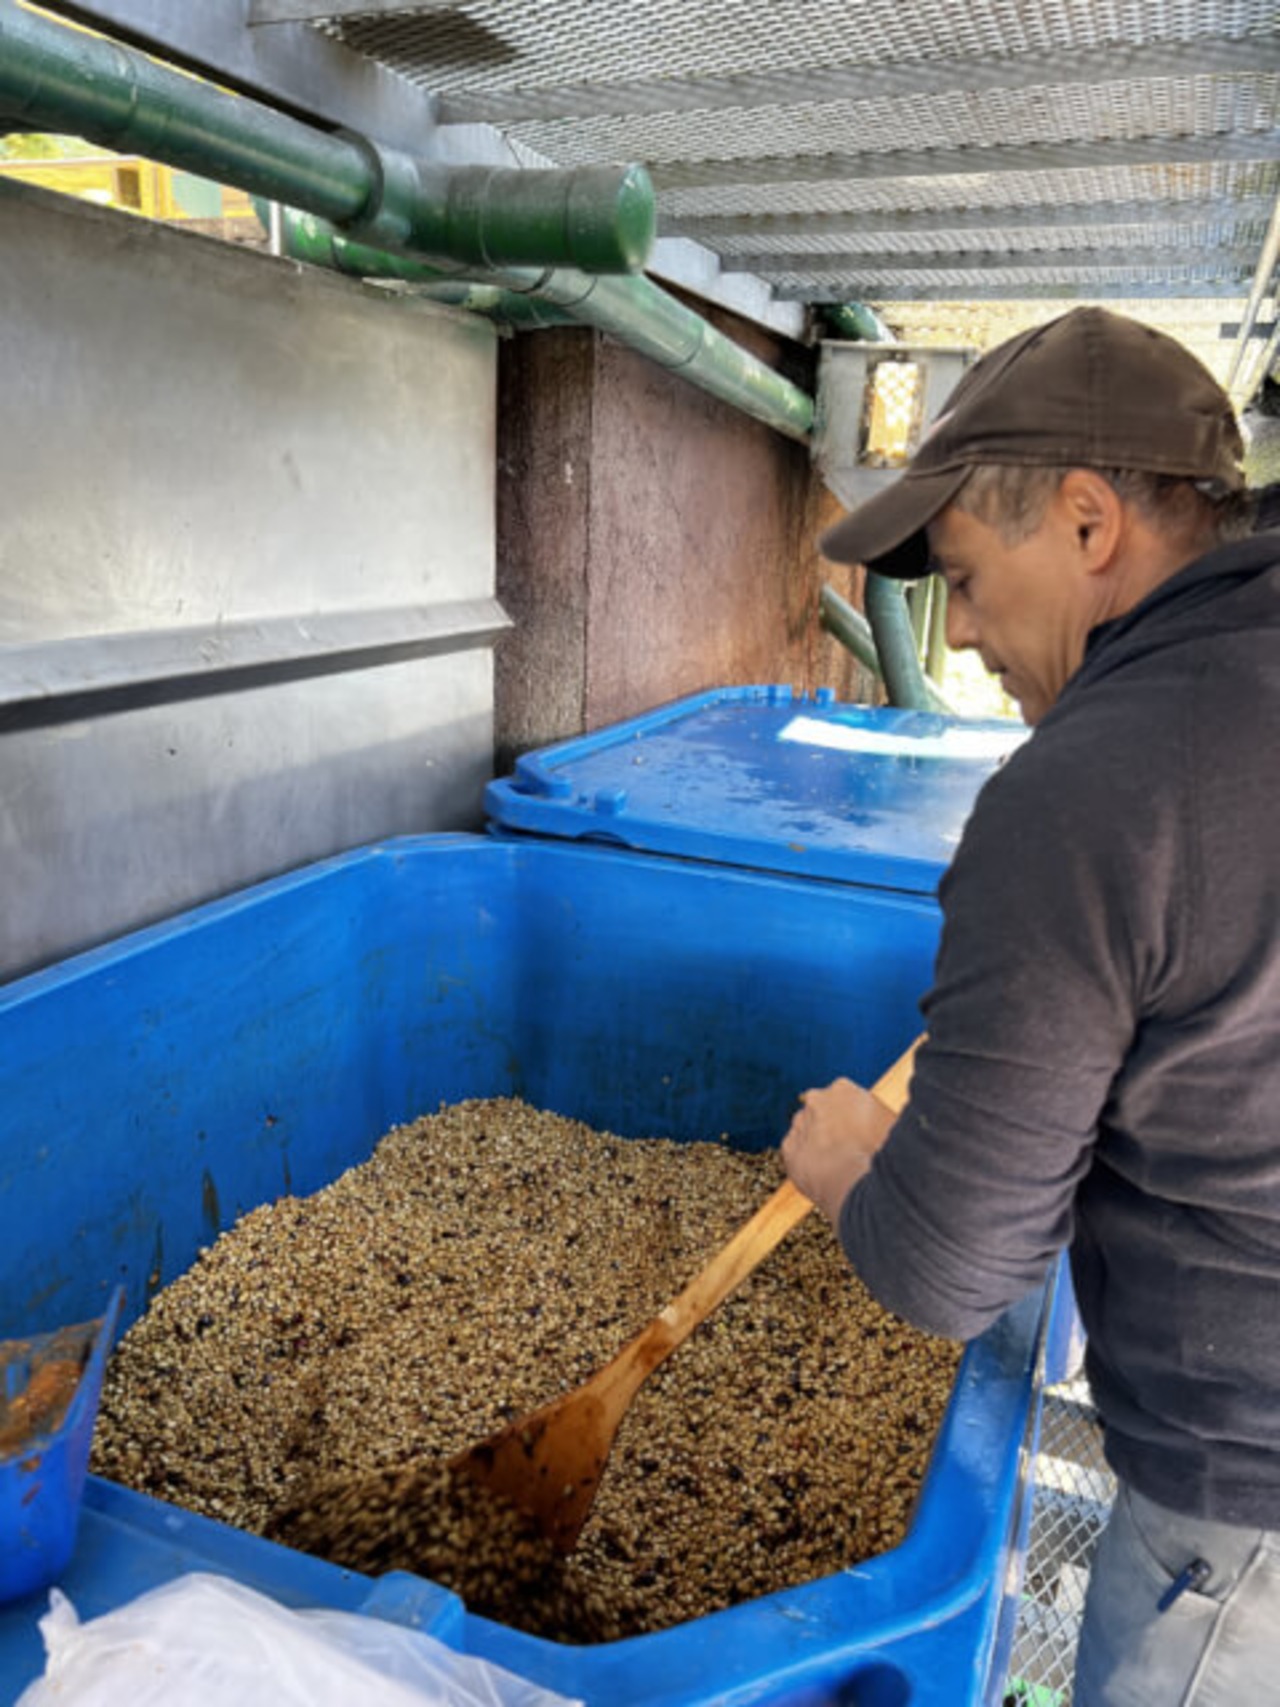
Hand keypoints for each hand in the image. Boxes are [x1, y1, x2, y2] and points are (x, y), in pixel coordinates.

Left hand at [781, 1077, 896, 1223]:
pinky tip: (824, 1174)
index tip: (863, 1134)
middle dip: (833, 1126)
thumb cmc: (883, 1154)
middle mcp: (816, 1099)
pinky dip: (806, 1161)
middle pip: (823, 1111)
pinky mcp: (788, 1149)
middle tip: (851, 1150)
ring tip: (838, 1166)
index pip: (845, 1098)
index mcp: (844, 1088)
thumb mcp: (897, 1125)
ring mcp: (799, 1123)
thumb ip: (889, 1115)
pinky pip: (796, 1153)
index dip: (855, 1117)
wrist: (854, 1183)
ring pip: (807, 1131)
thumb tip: (910, 1116)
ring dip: (818, 1144)